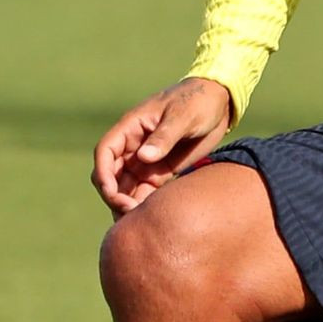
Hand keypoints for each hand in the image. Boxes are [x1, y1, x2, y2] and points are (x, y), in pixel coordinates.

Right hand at [91, 77, 237, 214]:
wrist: (219, 103)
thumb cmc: (198, 101)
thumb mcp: (183, 115)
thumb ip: (164, 136)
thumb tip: (143, 157)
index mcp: (131, 127)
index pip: (105, 152)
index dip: (103, 174)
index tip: (112, 194)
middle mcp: (133, 146)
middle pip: (111, 175)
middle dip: (114, 195)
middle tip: (132, 212)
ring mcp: (145, 161)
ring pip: (125, 188)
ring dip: (126, 204)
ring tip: (139, 221)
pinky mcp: (160, 173)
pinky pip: (144, 193)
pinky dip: (143, 206)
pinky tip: (150, 218)